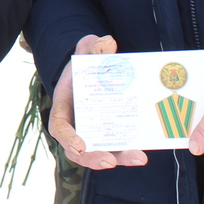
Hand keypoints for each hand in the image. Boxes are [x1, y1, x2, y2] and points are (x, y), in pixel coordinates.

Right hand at [48, 34, 148, 169]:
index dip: (69, 139)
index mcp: (63, 108)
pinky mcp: (109, 136)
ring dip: (119, 158)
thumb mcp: (86, 50)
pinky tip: (143, 154)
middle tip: (111, 161)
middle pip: (80, 151)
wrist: (93, 72)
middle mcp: (76, 127)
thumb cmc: (84, 63)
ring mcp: (92, 134)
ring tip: (138, 158)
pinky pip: (116, 148)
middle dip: (95, 158)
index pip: (60, 128)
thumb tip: (108, 43)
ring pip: (101, 154)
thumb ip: (93, 46)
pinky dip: (128, 153)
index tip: (80, 147)